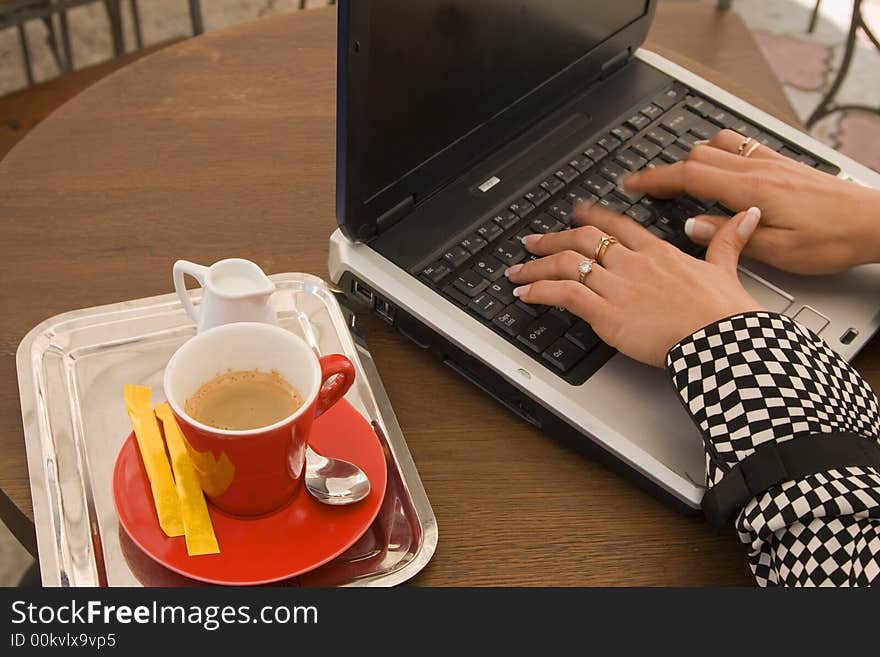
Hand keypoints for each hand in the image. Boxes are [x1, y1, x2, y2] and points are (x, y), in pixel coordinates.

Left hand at [505, 204, 763, 367]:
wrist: (723, 340)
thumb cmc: (726, 313)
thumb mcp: (726, 268)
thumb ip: (728, 241)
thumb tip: (744, 216)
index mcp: (658, 251)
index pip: (617, 225)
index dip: (591, 216)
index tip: (575, 212)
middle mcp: (633, 263)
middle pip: (582, 239)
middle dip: (552, 239)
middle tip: (531, 240)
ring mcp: (617, 286)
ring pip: (566, 263)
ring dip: (537, 266)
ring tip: (517, 270)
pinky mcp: (607, 313)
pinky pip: (565, 294)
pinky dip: (540, 291)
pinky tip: (525, 294)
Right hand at [623, 129, 879, 274]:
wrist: (875, 222)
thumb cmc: (833, 239)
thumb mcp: (776, 250)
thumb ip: (729, 236)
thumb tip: (692, 226)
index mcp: (750, 189)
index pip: (689, 175)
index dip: (655, 179)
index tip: (633, 183)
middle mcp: (758, 168)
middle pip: (697, 156)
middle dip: (666, 169)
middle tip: (646, 185)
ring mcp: (771, 162)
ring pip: (718, 146)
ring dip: (693, 158)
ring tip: (679, 178)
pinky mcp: (784, 164)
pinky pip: (741, 147)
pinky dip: (719, 154)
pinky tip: (720, 169)